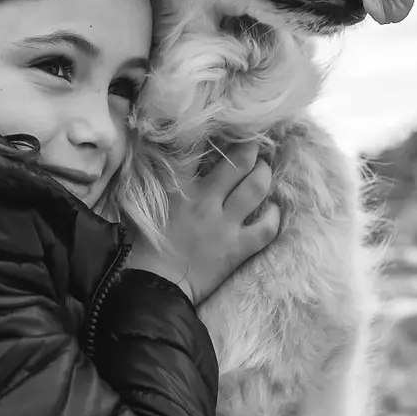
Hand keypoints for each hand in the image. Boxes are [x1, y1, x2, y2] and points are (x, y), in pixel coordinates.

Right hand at [127, 141, 280, 304]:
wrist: (154, 287)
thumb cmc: (142, 248)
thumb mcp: (143, 206)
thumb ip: (157, 182)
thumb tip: (165, 160)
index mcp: (180, 188)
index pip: (198, 149)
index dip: (213, 134)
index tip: (220, 128)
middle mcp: (207, 201)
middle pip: (238, 162)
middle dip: (250, 148)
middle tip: (253, 145)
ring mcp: (226, 224)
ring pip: (257, 187)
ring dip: (264, 174)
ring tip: (263, 170)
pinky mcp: (238, 248)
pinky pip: (267, 227)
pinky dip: (274, 215)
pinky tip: (272, 208)